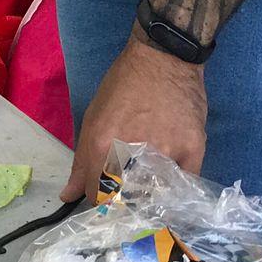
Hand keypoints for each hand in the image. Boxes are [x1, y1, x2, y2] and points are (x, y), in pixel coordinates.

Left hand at [61, 27, 207, 201]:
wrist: (164, 58)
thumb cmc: (123, 85)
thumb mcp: (94, 118)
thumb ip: (81, 162)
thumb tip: (68, 196)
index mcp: (102, 144)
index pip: (95, 195)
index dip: (98, 200)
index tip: (104, 199)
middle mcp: (132, 151)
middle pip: (126, 201)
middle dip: (125, 203)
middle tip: (128, 197)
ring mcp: (166, 152)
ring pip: (157, 196)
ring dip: (151, 196)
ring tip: (149, 186)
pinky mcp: (193, 149)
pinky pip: (184, 184)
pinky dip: (176, 186)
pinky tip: (170, 177)